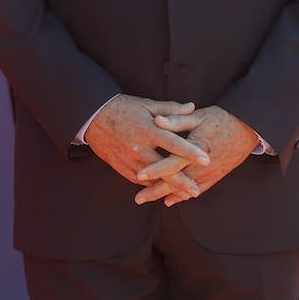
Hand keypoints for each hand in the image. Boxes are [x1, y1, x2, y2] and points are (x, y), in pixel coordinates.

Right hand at [85, 95, 208, 201]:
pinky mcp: (120, 165)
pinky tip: (162, 189)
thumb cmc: (122, 108)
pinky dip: (151, 185)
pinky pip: (138, 179)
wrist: (92, 116)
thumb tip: (192, 107)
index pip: (173, 143)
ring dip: (168, 187)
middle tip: (196, 190)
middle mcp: (139, 146)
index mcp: (148, 129)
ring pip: (151, 178)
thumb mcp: (145, 104)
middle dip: (181, 182)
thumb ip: (170, 109)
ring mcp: (129, 158)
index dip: (190, 152)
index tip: (207, 160)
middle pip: (164, 168)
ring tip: (184, 194)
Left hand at [134, 105, 259, 205]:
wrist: (247, 128)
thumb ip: (176, 120)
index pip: (172, 162)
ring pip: (185, 188)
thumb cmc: (220, 119)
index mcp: (195, 148)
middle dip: (156, 191)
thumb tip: (156, 120)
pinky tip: (171, 200)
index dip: (155, 169)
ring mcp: (210, 172)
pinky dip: (184, 196)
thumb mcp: (197, 116)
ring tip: (148, 199)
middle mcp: (202, 165)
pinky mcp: (216, 175)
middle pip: (176, 181)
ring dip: (167, 195)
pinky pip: (199, 188)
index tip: (139, 175)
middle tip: (138, 198)